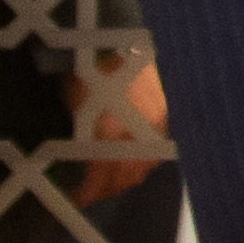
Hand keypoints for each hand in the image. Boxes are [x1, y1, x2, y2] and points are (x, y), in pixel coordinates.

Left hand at [62, 53, 169, 206]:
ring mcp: (155, 130)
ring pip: (143, 168)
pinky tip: (134, 160)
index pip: (99, 177)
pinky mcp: (167, 120)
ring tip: (113, 179)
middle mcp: (135, 137)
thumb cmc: (98, 70)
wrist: (136, 44)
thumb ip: (79, 131)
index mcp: (109, 133)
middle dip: (107, 189)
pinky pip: (156, 153)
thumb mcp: (79, 100)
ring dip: (127, 179)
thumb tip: (75, 157)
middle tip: (93, 191)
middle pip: (124, 178)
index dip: (88, 192)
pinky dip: (144, 163)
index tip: (78, 198)